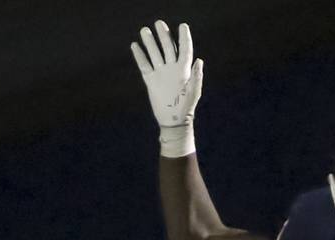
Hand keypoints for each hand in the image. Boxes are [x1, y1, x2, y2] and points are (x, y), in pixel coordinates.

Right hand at [131, 20, 202, 156]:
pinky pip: (144, 65)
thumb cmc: (186, 108)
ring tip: (144, 31)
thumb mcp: (194, 92)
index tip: (182, 26)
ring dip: (149, 42)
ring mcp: (161, 74)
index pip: (184, 49)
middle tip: (159, 24)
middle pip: (167, 48)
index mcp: (184, 70)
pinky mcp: (151, 80)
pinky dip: (140, 56)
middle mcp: (172, 69)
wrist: (173, 121)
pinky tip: (135, 46)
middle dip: (163, 35)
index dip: (184, 37)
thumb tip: (199, 60)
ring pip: (154, 54)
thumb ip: (197, 76)